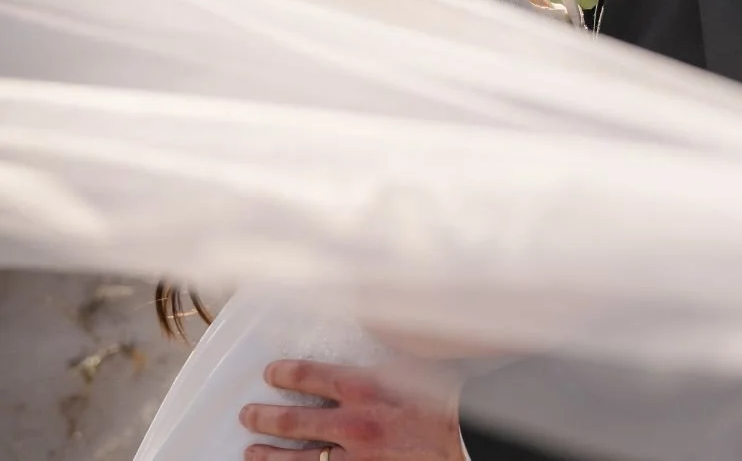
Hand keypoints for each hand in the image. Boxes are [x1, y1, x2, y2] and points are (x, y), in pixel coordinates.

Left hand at [241, 360, 465, 460]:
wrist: (465, 436)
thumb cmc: (443, 396)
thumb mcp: (408, 362)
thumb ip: (379, 352)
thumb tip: (367, 323)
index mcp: (361, 386)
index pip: (308, 376)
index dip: (284, 373)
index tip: (270, 373)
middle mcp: (351, 422)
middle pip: (294, 420)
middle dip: (265, 417)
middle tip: (247, 415)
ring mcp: (356, 456)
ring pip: (300, 459)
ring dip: (271, 456)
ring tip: (251, 452)